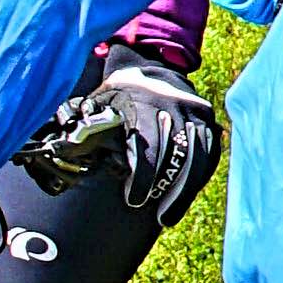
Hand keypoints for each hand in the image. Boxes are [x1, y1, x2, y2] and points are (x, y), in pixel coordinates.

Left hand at [84, 51, 222, 229]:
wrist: (151, 67)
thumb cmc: (119, 94)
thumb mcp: (101, 104)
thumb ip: (91, 129)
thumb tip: (71, 153)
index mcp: (144, 103)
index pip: (149, 144)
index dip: (143, 176)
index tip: (134, 199)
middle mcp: (174, 105)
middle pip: (176, 155)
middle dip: (165, 188)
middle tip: (155, 214)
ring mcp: (195, 111)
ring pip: (198, 157)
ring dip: (184, 191)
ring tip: (169, 214)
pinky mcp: (209, 120)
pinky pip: (210, 153)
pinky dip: (199, 177)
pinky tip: (185, 195)